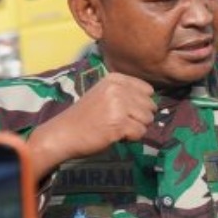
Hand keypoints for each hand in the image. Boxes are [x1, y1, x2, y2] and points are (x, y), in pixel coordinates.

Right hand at [27, 73, 155, 176]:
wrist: (63, 133)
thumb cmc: (85, 117)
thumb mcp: (104, 94)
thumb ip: (126, 94)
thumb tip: (154, 105)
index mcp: (115, 78)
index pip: (148, 90)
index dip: (140, 104)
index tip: (124, 111)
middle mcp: (118, 89)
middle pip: (150, 106)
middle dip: (139, 118)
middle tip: (119, 122)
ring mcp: (118, 105)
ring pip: (148, 120)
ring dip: (136, 128)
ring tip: (116, 128)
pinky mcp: (119, 123)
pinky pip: (140, 133)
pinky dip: (131, 138)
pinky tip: (115, 136)